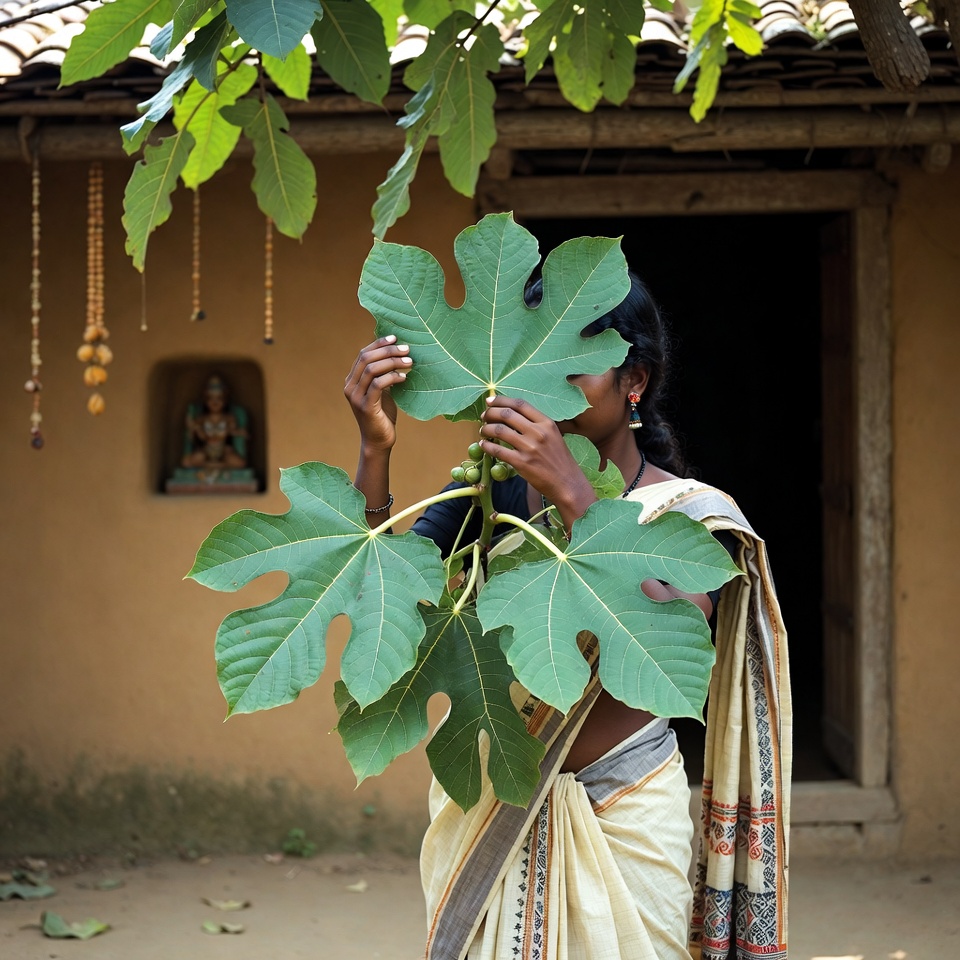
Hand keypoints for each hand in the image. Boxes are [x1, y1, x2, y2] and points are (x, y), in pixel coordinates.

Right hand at [343, 335, 411, 450]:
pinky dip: (392, 377)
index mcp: (352, 380)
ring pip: (372, 369)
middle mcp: (350, 386)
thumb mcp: (382, 391)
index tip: (395, 337)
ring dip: (393, 362)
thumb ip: (383, 375)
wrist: (379, 441)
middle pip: (366, 358)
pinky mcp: (366, 406)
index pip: (363, 354)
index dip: (378, 344)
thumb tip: (396, 354)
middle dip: (388, 350)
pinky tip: (404, 377)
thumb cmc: (383, 415)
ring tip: (410, 362)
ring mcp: (356, 397)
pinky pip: (378, 385)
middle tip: (407, 349)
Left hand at [479, 396, 595, 524]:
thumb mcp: (553, 436)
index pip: (520, 404)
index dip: (501, 400)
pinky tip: (483, 445)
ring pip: (499, 430)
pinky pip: (498, 450)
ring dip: (486, 429)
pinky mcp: (522, 463)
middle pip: (507, 414)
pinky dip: (487, 446)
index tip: (490, 400)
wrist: (567, 483)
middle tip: (484, 416)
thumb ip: (536, 425)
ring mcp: (529, 447)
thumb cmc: (559, 459)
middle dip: (490, 413)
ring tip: (483, 431)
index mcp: (547, 423)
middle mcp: (538, 432)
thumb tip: (511, 416)